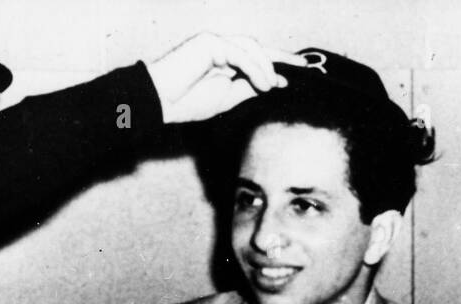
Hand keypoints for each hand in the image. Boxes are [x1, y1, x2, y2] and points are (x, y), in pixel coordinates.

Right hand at [145, 34, 304, 123]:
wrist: (161, 103)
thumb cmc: (188, 103)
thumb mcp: (227, 98)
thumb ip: (249, 88)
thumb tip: (274, 82)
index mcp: (224, 60)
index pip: (255, 57)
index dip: (276, 63)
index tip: (296, 73)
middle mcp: (220, 47)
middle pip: (257, 47)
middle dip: (279, 57)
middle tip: (300, 65)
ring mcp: (214, 42)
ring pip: (250, 48)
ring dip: (265, 66)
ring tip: (271, 86)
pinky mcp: (209, 42)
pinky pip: (240, 54)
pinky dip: (254, 68)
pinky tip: (263, 84)